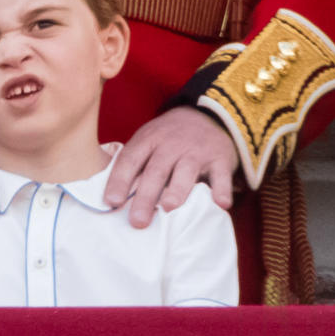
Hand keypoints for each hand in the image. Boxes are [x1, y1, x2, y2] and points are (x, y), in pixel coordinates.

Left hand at [104, 107, 239, 226]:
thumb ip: (134, 166)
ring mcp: (197, 150)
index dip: (120, 180)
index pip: (131, 159)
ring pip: (186, 170)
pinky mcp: (220, 158)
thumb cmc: (170, 139)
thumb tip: (112, 202)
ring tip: (169, 208)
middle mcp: (172, 143)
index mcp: (149, 139)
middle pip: (157, 170)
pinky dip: (222, 189)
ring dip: (178, 189)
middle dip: (146, 196)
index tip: (112, 202)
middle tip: (138, 221)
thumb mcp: (148, 141)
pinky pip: (221, 174)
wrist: (209, 115)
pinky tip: (220, 204)